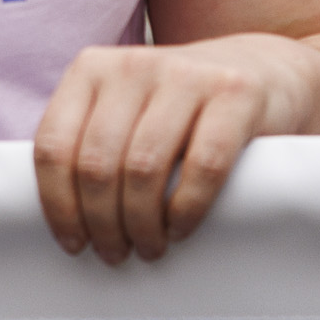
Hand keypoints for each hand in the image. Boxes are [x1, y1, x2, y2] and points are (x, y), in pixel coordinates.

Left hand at [30, 34, 318, 263]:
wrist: (266, 72)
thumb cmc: (182, 109)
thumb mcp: (126, 110)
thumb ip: (90, 142)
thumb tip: (55, 221)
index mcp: (91, 69)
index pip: (53, 147)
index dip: (58, 206)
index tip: (73, 243)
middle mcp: (133, 65)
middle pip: (96, 164)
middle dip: (102, 223)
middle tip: (115, 254)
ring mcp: (186, 74)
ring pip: (143, 168)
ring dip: (142, 224)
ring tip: (149, 247)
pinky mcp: (235, 93)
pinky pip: (202, 165)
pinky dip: (186, 208)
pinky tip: (181, 229)